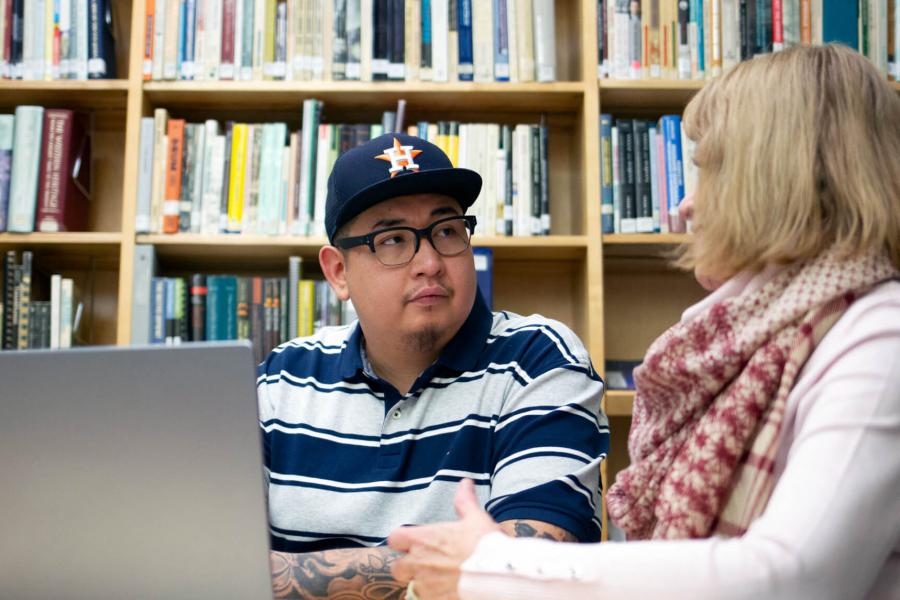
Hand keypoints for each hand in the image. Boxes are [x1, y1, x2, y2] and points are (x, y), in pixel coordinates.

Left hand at [388, 479, 501, 599]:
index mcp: (424, 539)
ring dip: (424, 584)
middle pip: (397, 568)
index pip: (395, 538)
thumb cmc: (486, 545)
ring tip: (443, 580)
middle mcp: (419, 563)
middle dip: (408, 568)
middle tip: (426, 566)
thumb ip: (464, 501)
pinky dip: (435, 597)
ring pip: (412, 588)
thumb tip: (465, 483)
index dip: (402, 541)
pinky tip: (450, 592)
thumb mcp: (476, 518)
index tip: (413, 543)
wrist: (499, 575)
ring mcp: (426, 586)